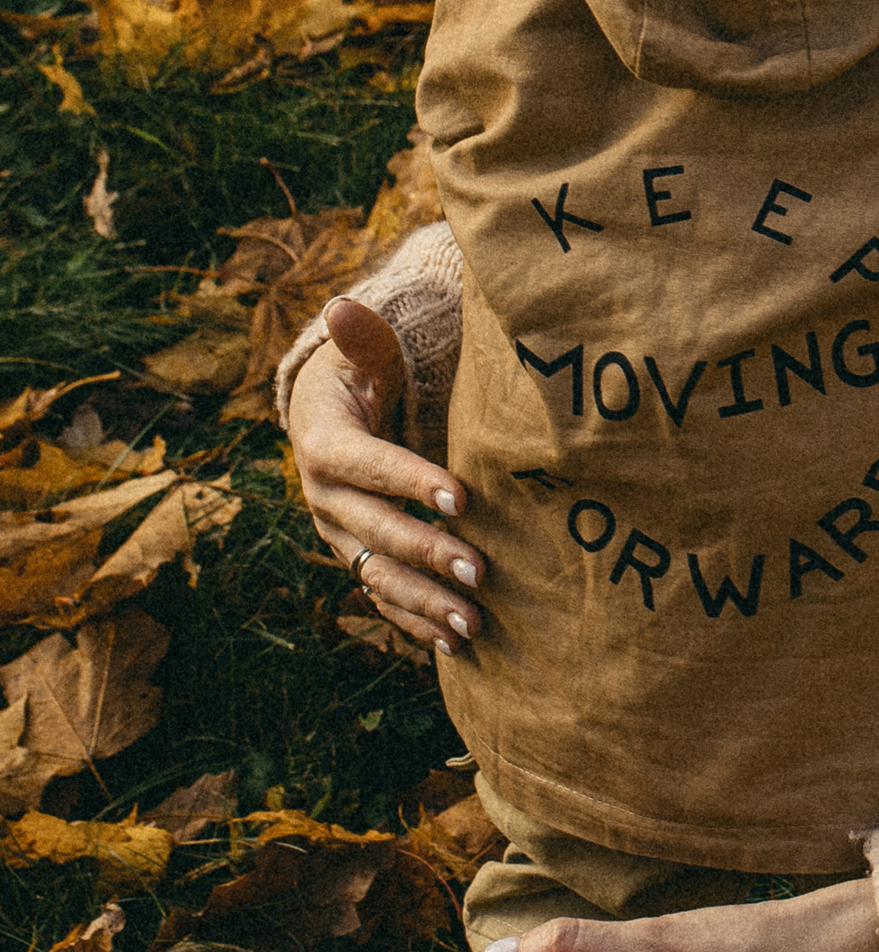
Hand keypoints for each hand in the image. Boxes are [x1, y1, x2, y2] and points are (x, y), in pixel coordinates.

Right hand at [290, 298, 483, 655]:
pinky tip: (454, 644)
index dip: (411, 481)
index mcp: (325, 446)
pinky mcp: (356, 557)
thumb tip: (342, 306)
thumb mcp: (364, 355)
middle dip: (427, 554)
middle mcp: (325, 499)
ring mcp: (339, 535)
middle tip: (480, 571)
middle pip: (377, 531)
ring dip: (424, 602)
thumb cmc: (363, 377)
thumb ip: (363, 338)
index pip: (369, 467)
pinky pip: (382, 597)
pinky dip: (415, 623)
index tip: (461, 497)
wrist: (334, 416)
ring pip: (378, 575)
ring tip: (474, 623)